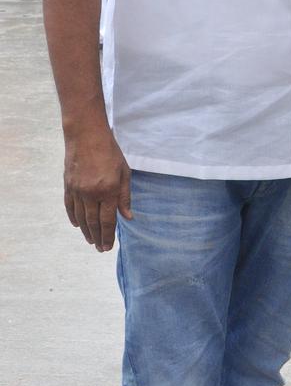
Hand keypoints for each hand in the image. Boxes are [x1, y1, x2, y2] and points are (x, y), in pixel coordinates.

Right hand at [63, 123, 131, 250]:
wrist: (86, 135)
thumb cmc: (110, 152)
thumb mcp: (124, 173)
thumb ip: (125, 196)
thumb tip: (128, 217)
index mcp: (109, 191)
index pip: (107, 221)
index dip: (108, 236)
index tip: (108, 247)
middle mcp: (91, 193)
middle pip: (93, 222)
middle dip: (97, 237)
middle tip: (100, 249)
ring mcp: (77, 190)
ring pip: (81, 217)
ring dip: (86, 231)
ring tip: (90, 240)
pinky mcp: (68, 185)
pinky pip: (69, 206)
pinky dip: (73, 217)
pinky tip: (77, 225)